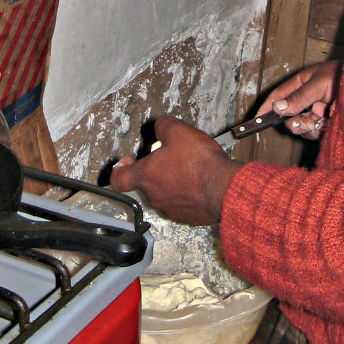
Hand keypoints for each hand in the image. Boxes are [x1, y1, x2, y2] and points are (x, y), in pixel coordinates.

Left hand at [109, 116, 238, 224]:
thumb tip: (160, 126)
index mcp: (146, 175)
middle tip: (170, 157)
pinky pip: (182, 204)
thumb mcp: (178, 131)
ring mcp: (171, 209)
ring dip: (172, 182)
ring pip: (164, 194)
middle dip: (156, 170)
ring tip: (188, 168)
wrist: (224, 188)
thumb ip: (163, 126)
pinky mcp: (188, 217)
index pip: (118, 179)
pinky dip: (187, 194)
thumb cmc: (200, 163)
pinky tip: (199, 182)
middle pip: (145, 183)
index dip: (120, 169)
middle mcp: (155, 196)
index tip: (127, 161)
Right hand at [257, 59, 339, 139]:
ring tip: (322, 119)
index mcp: (301, 84)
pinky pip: (315, 132)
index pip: (278, 96)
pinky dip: (319, 130)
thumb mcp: (319, 84)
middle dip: (294, 122)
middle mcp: (306, 99)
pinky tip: (330, 122)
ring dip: (308, 127)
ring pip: (301, 126)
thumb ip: (298, 97)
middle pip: (288, 116)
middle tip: (305, 122)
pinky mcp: (327, 122)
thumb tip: (277, 108)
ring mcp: (317, 111)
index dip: (266, 107)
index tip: (256, 120)